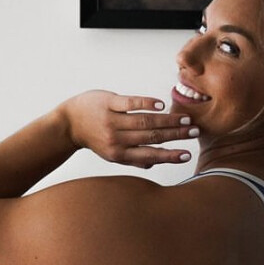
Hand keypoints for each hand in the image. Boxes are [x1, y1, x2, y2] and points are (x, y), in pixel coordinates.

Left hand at [59, 90, 197, 167]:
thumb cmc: (95, 138)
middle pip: (151, 137)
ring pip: (144, 121)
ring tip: (185, 119)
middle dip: (175, 135)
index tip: (187, 154)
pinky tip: (161, 105)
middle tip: (194, 132)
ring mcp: (112, 120)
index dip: (170, 155)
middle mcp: (117, 139)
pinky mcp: (108, 103)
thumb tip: (155, 161)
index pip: (150, 154)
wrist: (69, 123)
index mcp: (120, 154)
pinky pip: (129, 103)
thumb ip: (133, 158)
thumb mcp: (112, 154)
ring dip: (167, 120)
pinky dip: (146, 104)